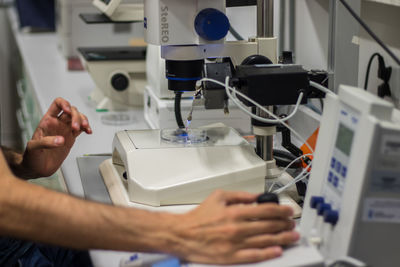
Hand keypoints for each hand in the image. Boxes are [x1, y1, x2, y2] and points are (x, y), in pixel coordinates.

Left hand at [20, 98, 91, 177]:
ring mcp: (65, 130)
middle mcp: (57, 124)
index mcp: (47, 121)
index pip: (57, 104)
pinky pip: (81, 129)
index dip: (64, 104)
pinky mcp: (71, 138)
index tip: (68, 111)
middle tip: (76, 127)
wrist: (37, 169)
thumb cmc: (31, 157)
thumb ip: (45, 142)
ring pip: (78, 118)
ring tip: (84, 128)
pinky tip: (88, 131)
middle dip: (76, 116)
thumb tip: (60, 139)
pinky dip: (87, 128)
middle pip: (71, 110)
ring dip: (83, 121)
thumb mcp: (33, 148)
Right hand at [174, 190, 298, 264]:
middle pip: (269, 226)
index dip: (281, 211)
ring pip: (265, 240)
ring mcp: (236, 243)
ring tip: (292, 236)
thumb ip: (239, 195)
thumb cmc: (199, 217)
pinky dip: (268, 253)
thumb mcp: (219, 196)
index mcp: (235, 211)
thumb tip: (256, 197)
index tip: (288, 211)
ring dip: (282, 238)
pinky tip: (278, 250)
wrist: (183, 234)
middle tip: (292, 223)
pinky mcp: (232, 256)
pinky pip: (254, 255)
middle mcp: (238, 227)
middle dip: (284, 224)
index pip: (266, 210)